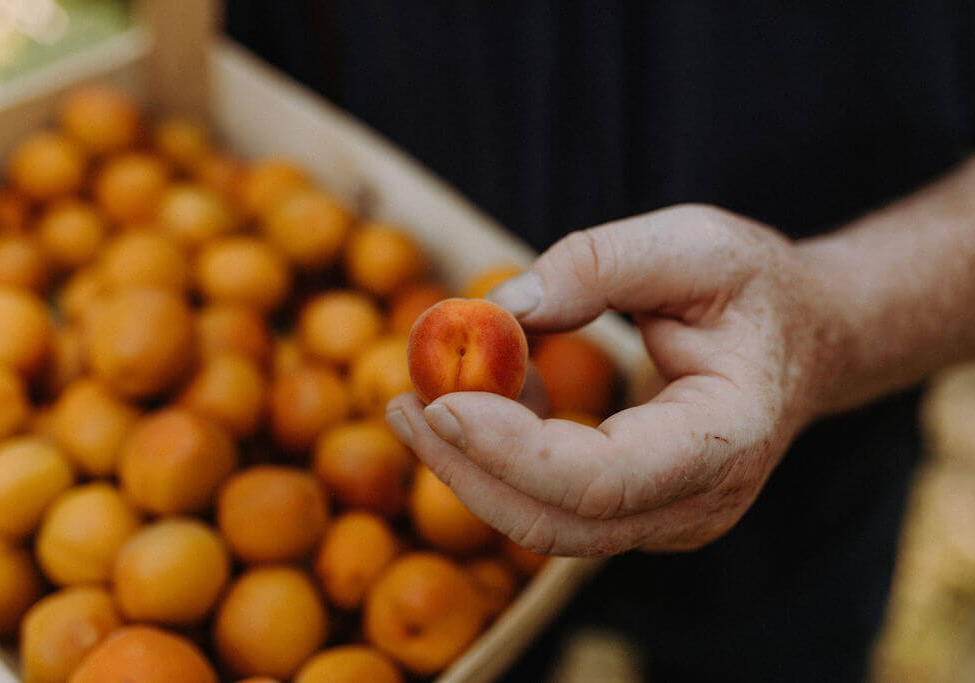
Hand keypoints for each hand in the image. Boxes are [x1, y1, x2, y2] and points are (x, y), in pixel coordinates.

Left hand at [386, 204, 832, 555]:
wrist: (799, 341)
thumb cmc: (755, 290)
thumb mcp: (697, 244)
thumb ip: (602, 265)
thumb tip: (503, 310)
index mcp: (727, 438)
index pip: (606, 477)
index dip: (513, 449)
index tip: (440, 400)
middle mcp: (697, 503)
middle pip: (557, 520)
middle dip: (465, 467)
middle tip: (399, 400)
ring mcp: (665, 520)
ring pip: (542, 523)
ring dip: (467, 467)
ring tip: (417, 391)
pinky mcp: (632, 513)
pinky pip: (548, 502)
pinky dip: (496, 458)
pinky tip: (478, 398)